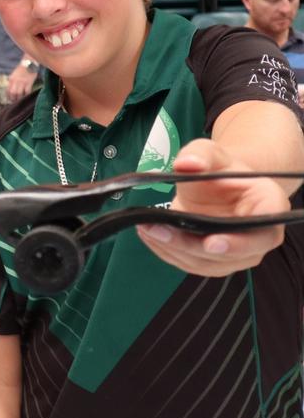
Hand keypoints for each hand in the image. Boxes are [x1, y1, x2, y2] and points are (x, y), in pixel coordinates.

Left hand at [7, 63, 36, 101]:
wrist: (29, 63)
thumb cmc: (21, 69)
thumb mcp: (14, 75)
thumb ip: (12, 82)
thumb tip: (11, 90)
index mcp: (11, 79)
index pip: (8, 91)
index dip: (8, 96)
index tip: (9, 99)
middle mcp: (16, 81)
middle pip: (13, 93)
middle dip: (13, 99)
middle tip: (15, 101)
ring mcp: (22, 82)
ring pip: (19, 94)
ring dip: (20, 98)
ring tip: (20, 100)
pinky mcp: (29, 82)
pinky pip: (27, 91)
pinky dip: (26, 95)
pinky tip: (27, 96)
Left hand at [136, 139, 291, 276]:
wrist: (217, 186)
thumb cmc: (220, 170)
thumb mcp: (211, 153)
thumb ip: (200, 154)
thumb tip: (186, 164)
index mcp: (270, 206)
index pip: (265, 229)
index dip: (240, 241)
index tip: (211, 242)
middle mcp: (260, 237)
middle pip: (230, 253)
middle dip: (192, 245)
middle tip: (160, 230)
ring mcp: (239, 254)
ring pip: (207, 263)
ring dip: (174, 249)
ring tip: (147, 228)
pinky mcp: (215, 262)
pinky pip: (191, 264)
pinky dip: (168, 252)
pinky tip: (150, 236)